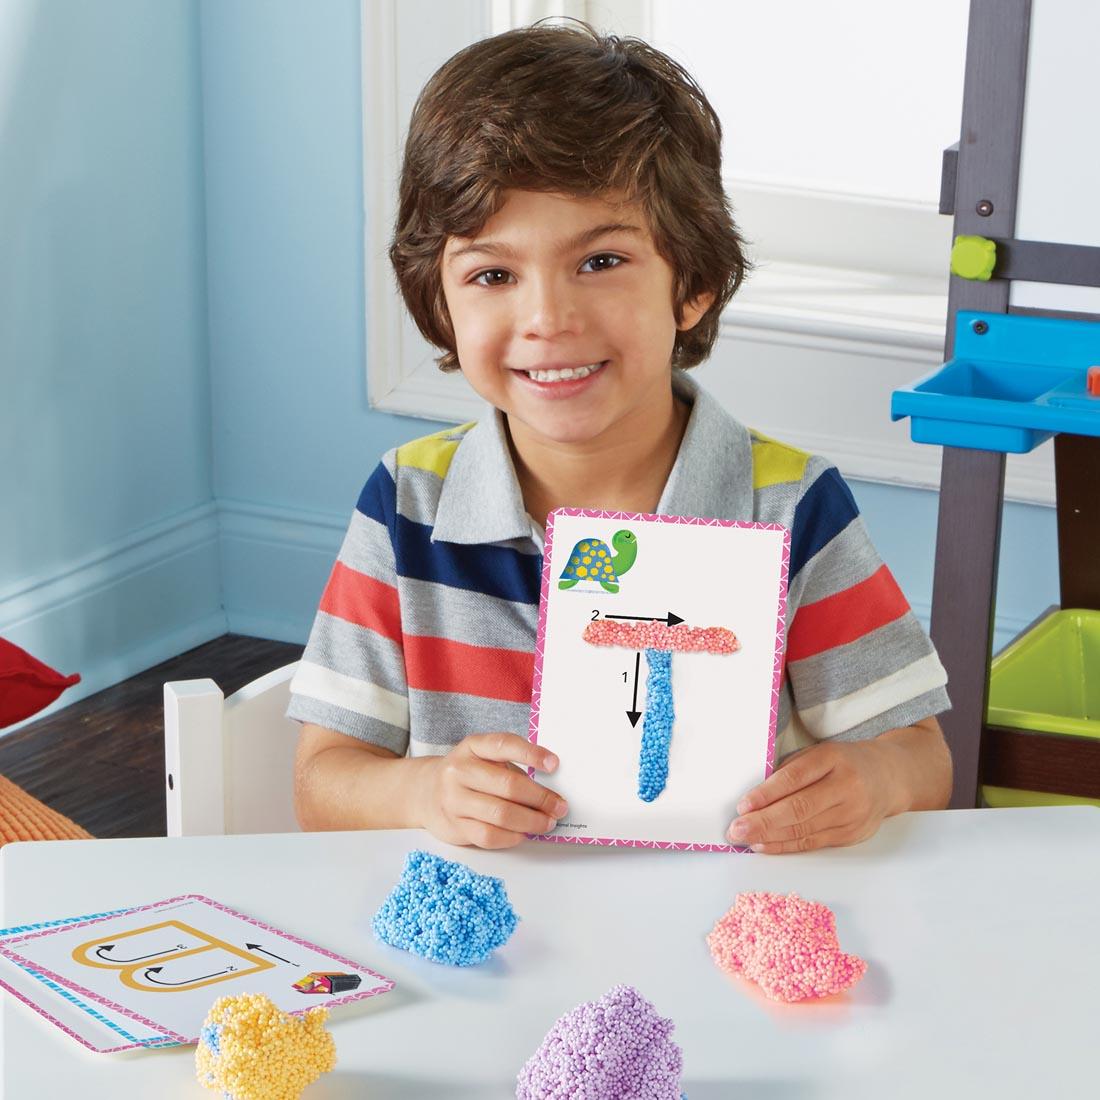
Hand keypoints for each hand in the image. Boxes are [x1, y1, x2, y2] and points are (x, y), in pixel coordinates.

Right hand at [416, 733, 567, 848]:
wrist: (425, 792)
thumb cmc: (468, 775)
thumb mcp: (484, 759)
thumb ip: (512, 768)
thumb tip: (551, 790)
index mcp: (472, 746)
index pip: (504, 744)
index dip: (531, 754)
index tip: (554, 764)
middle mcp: (460, 770)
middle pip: (507, 785)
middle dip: (540, 798)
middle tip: (559, 806)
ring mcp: (454, 799)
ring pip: (500, 814)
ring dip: (531, 821)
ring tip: (547, 823)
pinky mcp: (454, 825)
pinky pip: (489, 835)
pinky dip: (512, 837)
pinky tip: (524, 834)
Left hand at [727, 739, 900, 853]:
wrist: (888, 777)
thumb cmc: (842, 763)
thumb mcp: (819, 754)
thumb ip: (791, 770)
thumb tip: (754, 797)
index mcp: (833, 758)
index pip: (795, 778)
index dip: (767, 794)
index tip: (742, 805)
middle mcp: (846, 787)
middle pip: (799, 808)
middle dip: (763, 822)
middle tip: (736, 830)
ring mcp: (852, 814)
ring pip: (804, 830)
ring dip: (769, 837)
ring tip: (744, 840)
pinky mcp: (852, 834)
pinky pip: (812, 843)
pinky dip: (785, 846)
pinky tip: (765, 846)